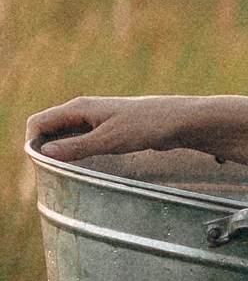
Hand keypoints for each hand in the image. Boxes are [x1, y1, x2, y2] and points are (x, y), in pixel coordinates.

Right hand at [26, 94, 215, 164]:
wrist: (180, 120)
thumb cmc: (147, 125)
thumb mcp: (109, 140)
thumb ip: (77, 147)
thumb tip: (46, 152)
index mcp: (79, 108)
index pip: (39, 122)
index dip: (33, 142)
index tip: (41, 164)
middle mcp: (83, 111)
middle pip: (49, 128)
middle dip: (44, 148)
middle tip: (53, 171)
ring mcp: (95, 119)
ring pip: (65, 135)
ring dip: (60, 151)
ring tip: (66, 171)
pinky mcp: (107, 128)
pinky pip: (81, 139)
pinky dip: (76, 151)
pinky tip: (82, 165)